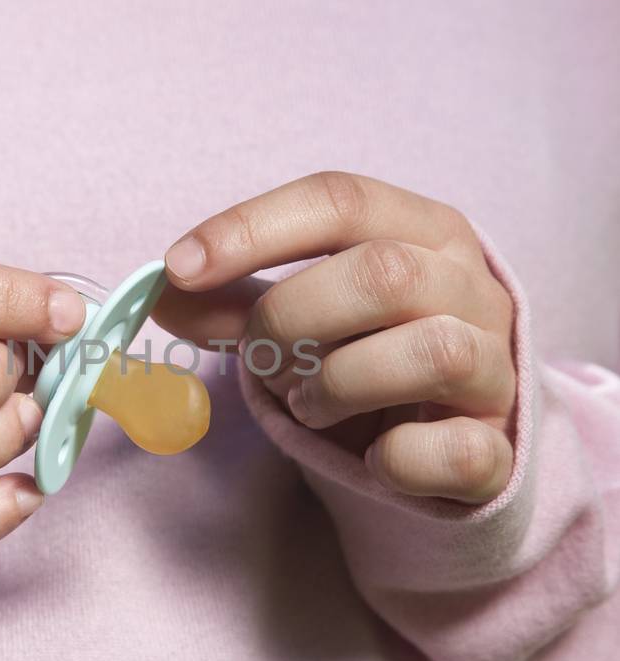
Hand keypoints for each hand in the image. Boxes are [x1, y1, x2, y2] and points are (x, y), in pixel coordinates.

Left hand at [156, 171, 517, 504]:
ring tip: (308, 404)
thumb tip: (162, 293)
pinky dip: (396, 460)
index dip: (251, 228)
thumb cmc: (375, 355)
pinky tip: (373, 458)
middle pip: (384, 273)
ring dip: (339, 384)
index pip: (339, 200)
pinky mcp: (499, 447)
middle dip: (292, 318)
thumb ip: (240, 302)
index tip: (178, 268)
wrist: (459, 440)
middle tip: (260, 357)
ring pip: (432, 353)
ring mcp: (497, 367)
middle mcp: (472, 288)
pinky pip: (455, 450)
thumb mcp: (310, 315)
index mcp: (424, 231)